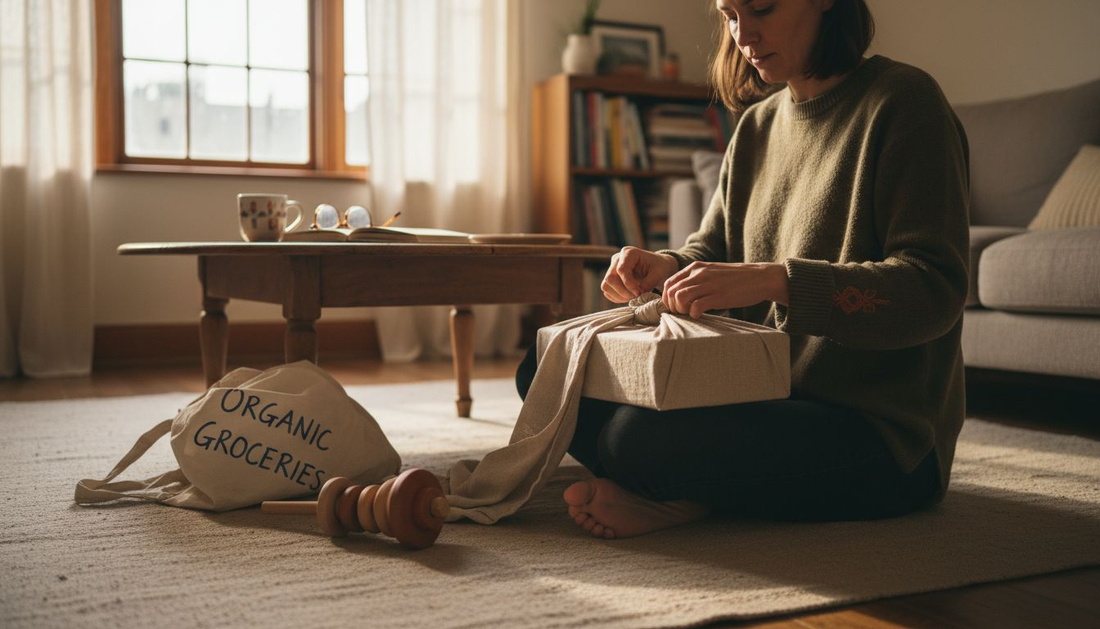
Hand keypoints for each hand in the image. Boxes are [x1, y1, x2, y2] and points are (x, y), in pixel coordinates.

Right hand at [602, 247, 679, 302]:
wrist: (657, 267)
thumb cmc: (659, 267)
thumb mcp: (658, 274)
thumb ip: (648, 283)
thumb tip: (637, 294)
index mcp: (629, 253)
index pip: (621, 270)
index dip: (629, 284)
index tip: (639, 293)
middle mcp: (617, 259)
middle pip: (610, 278)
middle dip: (623, 291)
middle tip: (636, 297)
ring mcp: (612, 268)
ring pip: (606, 285)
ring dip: (619, 295)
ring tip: (633, 298)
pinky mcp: (611, 278)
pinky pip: (607, 291)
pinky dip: (616, 297)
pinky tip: (629, 297)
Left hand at [662, 262, 788, 317]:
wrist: (760, 278)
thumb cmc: (736, 279)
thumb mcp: (712, 272)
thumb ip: (697, 279)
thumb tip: (681, 295)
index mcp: (695, 267)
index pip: (669, 283)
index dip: (667, 298)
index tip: (676, 306)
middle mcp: (699, 274)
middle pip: (671, 292)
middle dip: (672, 306)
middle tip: (683, 313)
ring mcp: (708, 284)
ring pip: (679, 298)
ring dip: (681, 310)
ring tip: (691, 314)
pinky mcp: (718, 296)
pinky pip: (695, 307)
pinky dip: (693, 314)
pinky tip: (701, 315)